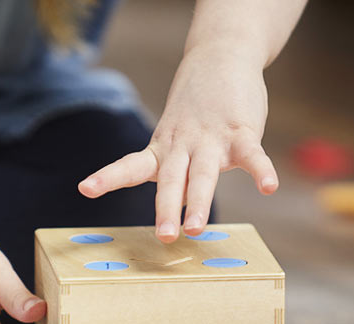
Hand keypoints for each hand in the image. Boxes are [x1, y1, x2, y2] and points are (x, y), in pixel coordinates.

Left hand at [78, 47, 278, 241]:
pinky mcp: (242, 132)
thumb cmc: (194, 110)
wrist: (220, 57)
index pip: (130, 166)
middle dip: (166, 209)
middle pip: (171, 180)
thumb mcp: (174, 140)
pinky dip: (261, 171)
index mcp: (162, 150)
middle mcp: (182, 147)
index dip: (107, 178)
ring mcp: (211, 139)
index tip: (85, 188)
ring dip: (201, 202)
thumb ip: (177, 175)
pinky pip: (252, 155)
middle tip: (164, 236)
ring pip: (204, 173)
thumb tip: (177, 208)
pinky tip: (269, 188)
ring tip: (196, 229)